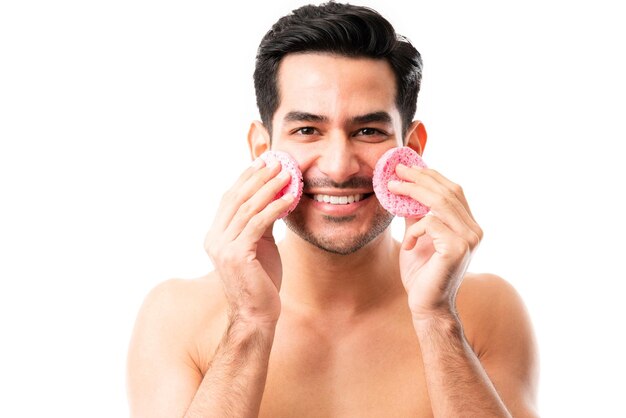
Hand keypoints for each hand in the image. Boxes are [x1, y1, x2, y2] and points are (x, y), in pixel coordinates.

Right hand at [204, 157, 293, 327]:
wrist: (257, 314)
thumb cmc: (261, 281)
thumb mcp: (259, 245)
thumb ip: (260, 223)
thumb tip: (274, 195)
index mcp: (216, 235)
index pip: (230, 198)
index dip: (246, 178)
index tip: (264, 162)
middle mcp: (214, 239)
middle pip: (236, 198)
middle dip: (258, 177)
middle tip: (278, 162)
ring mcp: (223, 247)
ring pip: (247, 208)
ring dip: (269, 188)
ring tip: (287, 174)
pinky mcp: (237, 255)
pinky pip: (258, 224)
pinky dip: (275, 208)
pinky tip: (289, 198)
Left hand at [388, 164, 482, 321]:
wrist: (426, 305)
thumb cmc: (422, 272)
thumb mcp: (417, 235)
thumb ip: (416, 213)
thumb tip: (404, 188)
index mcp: (468, 225)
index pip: (453, 190)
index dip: (430, 175)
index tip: (407, 166)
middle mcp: (474, 230)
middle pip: (448, 192)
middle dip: (420, 177)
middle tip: (396, 169)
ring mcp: (469, 239)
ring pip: (440, 203)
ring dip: (413, 192)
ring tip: (392, 187)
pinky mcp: (457, 249)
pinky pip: (431, 223)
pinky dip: (414, 228)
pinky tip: (409, 243)